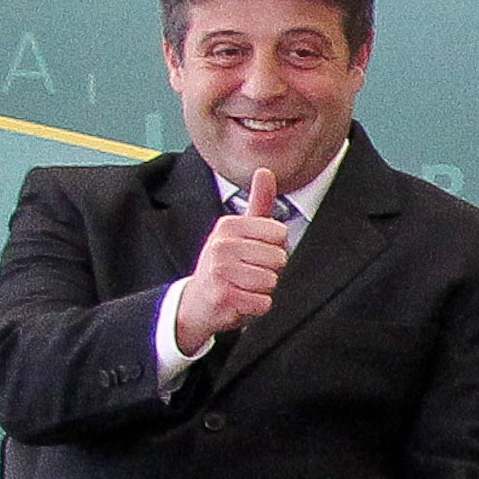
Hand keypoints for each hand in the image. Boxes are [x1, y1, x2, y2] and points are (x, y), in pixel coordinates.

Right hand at [172, 166, 290, 356]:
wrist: (198, 301)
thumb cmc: (226, 266)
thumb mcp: (240, 232)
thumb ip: (258, 203)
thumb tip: (265, 170)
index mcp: (229, 226)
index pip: (280, 234)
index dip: (276, 248)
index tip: (255, 253)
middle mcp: (222, 245)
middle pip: (279, 259)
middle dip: (271, 271)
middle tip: (248, 274)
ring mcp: (220, 270)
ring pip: (272, 281)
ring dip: (263, 290)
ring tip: (243, 287)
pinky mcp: (224, 296)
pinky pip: (264, 303)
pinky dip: (257, 307)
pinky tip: (240, 301)